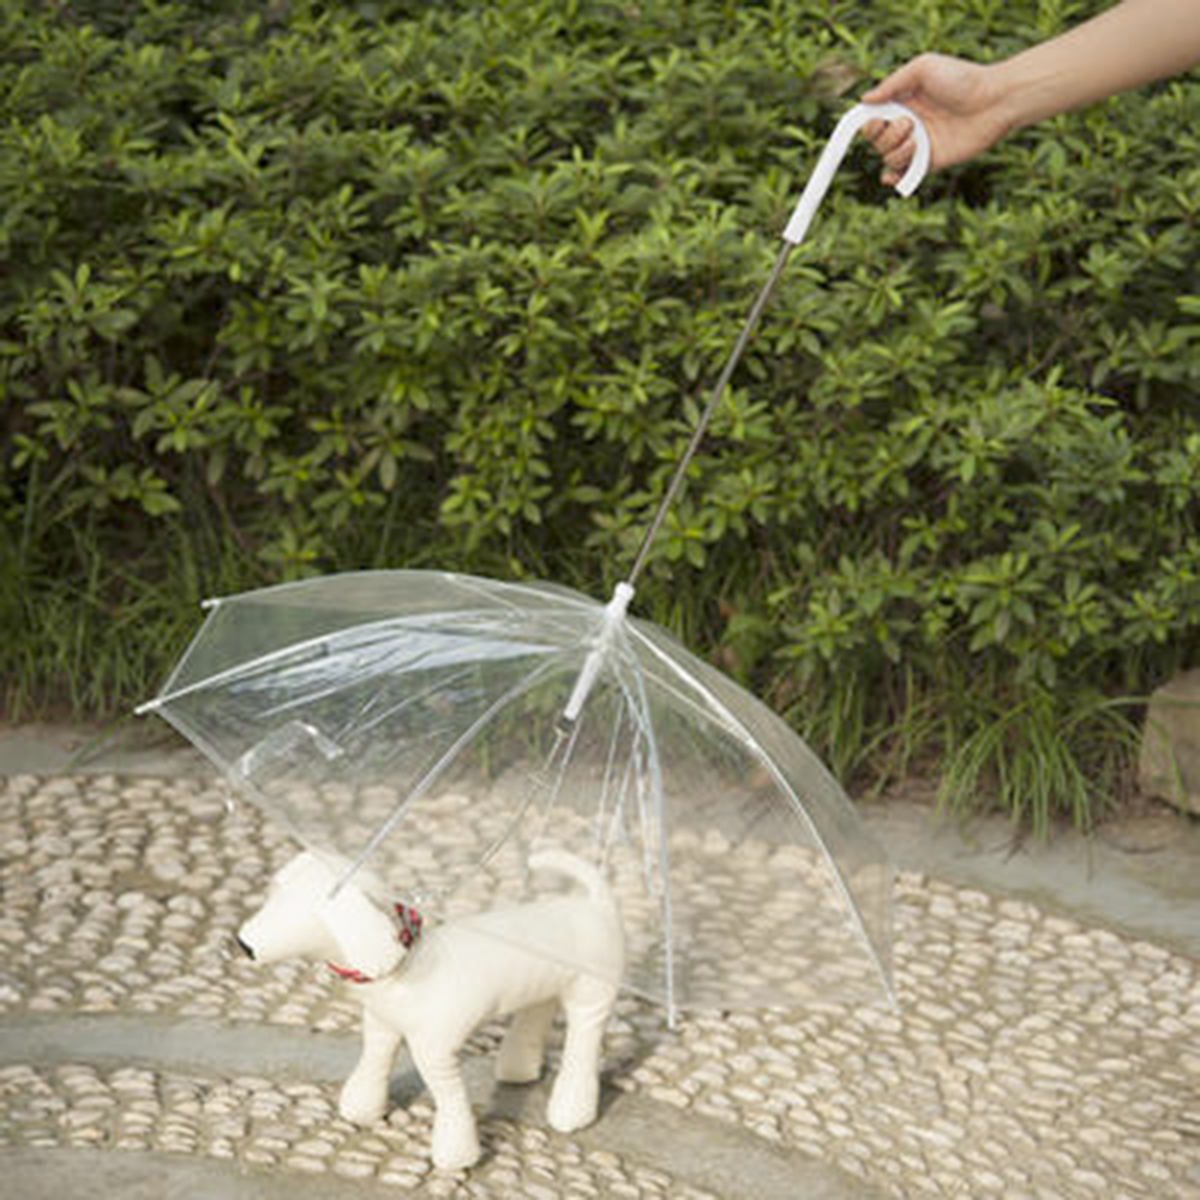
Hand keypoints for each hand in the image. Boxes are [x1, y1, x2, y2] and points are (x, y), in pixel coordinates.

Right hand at [862, 53, 1014, 184]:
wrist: (994, 101)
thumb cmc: (962, 79)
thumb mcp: (924, 68)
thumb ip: (892, 83)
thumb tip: (864, 100)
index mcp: (902, 102)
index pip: (872, 120)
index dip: (869, 124)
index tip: (877, 121)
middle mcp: (908, 124)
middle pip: (877, 142)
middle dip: (888, 135)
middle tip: (910, 123)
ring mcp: (918, 144)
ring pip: (888, 159)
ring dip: (897, 152)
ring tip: (917, 141)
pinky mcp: (930, 162)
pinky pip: (904, 176)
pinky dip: (894, 179)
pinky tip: (893, 177)